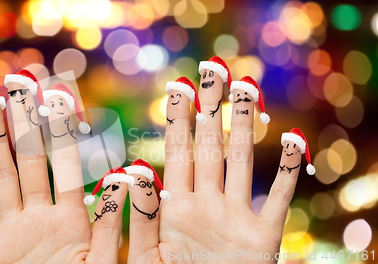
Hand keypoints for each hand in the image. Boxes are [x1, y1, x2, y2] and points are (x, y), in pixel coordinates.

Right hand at [0, 86, 123, 262]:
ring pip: (2, 179)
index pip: (69, 165)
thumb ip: (112, 223)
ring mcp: (13, 231)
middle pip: (32, 161)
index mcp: (74, 218)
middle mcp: (42, 217)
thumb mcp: (102, 262)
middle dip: (26, 124)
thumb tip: (128, 176)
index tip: (59, 98)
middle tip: (19, 85)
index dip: (64, 131)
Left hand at [128, 74, 301, 262]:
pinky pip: (277, 199)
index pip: (176, 153)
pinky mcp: (263, 238)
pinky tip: (292, 141)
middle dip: (210, 109)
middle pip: (209, 147)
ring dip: (245, 127)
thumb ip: (143, 217)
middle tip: (212, 70)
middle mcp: (207, 205)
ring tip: (246, 90)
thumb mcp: (148, 257)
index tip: (178, 87)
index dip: (177, 120)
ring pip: (241, 163)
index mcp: (176, 208)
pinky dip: (287, 172)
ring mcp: (235, 217)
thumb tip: (131, 173)